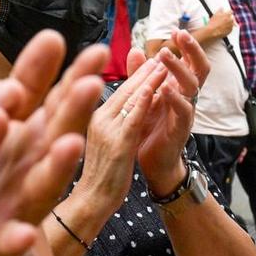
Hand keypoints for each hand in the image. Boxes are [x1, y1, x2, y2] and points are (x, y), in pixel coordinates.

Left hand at [0, 35, 106, 255]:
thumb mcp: (8, 138)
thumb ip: (25, 94)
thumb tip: (46, 43)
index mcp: (31, 145)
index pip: (56, 105)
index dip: (74, 78)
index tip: (96, 52)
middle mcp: (33, 173)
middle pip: (58, 136)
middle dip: (74, 111)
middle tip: (91, 83)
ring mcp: (20, 209)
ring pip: (43, 185)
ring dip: (58, 166)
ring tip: (71, 145)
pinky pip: (9, 243)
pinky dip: (16, 239)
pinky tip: (25, 236)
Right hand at [79, 49, 174, 210]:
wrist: (92, 201)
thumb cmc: (101, 175)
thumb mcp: (105, 142)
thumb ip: (113, 123)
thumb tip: (126, 108)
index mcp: (93, 118)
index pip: (116, 91)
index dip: (133, 74)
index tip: (147, 59)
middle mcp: (97, 119)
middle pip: (122, 89)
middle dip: (142, 71)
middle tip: (159, 54)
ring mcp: (106, 130)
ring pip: (129, 98)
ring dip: (147, 79)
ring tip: (163, 63)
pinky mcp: (117, 142)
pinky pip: (133, 116)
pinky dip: (144, 99)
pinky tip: (155, 86)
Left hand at [132, 31, 209, 191]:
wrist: (152, 162)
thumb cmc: (150, 128)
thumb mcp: (144, 97)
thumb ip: (140, 75)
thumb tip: (134, 50)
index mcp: (180, 87)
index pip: (190, 61)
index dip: (187, 46)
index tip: (177, 29)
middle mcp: (187, 97)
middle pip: (199, 68)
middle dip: (192, 50)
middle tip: (180, 34)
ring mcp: (186, 113)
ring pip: (192, 86)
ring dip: (179, 69)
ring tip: (165, 56)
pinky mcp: (181, 129)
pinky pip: (184, 111)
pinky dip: (175, 99)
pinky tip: (165, 89)